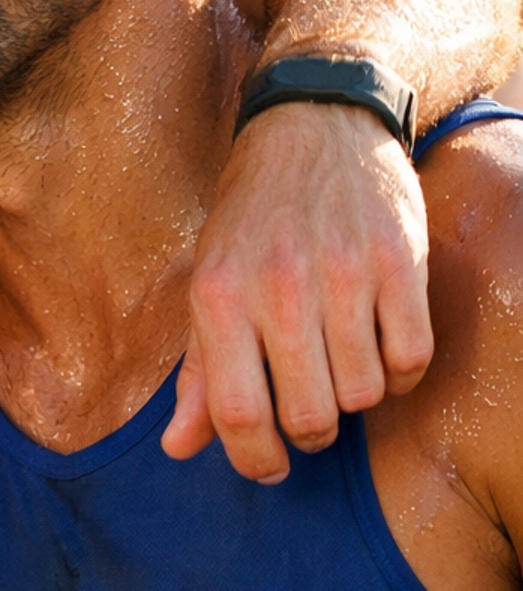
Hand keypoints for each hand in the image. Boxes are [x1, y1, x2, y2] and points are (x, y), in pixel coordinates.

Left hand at [164, 103, 431, 482]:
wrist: (314, 123)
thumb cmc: (252, 217)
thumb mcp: (208, 283)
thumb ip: (197, 371)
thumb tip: (179, 449)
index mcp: (218, 296)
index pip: (237, 413)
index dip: (255, 458)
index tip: (268, 466)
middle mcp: (278, 286)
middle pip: (309, 416)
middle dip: (310, 433)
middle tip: (309, 413)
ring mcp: (343, 273)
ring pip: (364, 395)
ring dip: (356, 397)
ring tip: (341, 364)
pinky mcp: (399, 261)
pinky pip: (411, 358)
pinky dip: (400, 372)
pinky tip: (381, 346)